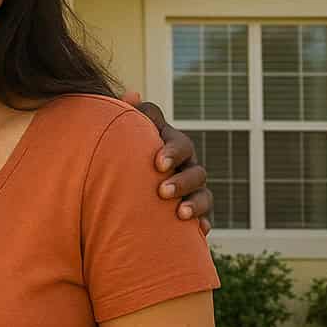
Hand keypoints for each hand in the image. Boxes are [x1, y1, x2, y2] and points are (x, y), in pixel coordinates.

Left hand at [123, 91, 212, 234]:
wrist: (124, 182)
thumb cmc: (122, 152)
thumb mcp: (120, 134)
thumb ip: (124, 115)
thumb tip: (131, 95)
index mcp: (169, 144)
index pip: (177, 142)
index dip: (171, 150)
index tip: (157, 164)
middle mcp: (185, 164)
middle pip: (194, 169)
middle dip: (181, 180)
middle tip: (162, 192)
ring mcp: (192, 187)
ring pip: (204, 192)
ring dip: (194, 202)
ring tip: (179, 214)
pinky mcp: (194, 210)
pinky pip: (206, 217)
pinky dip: (204, 222)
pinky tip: (200, 231)